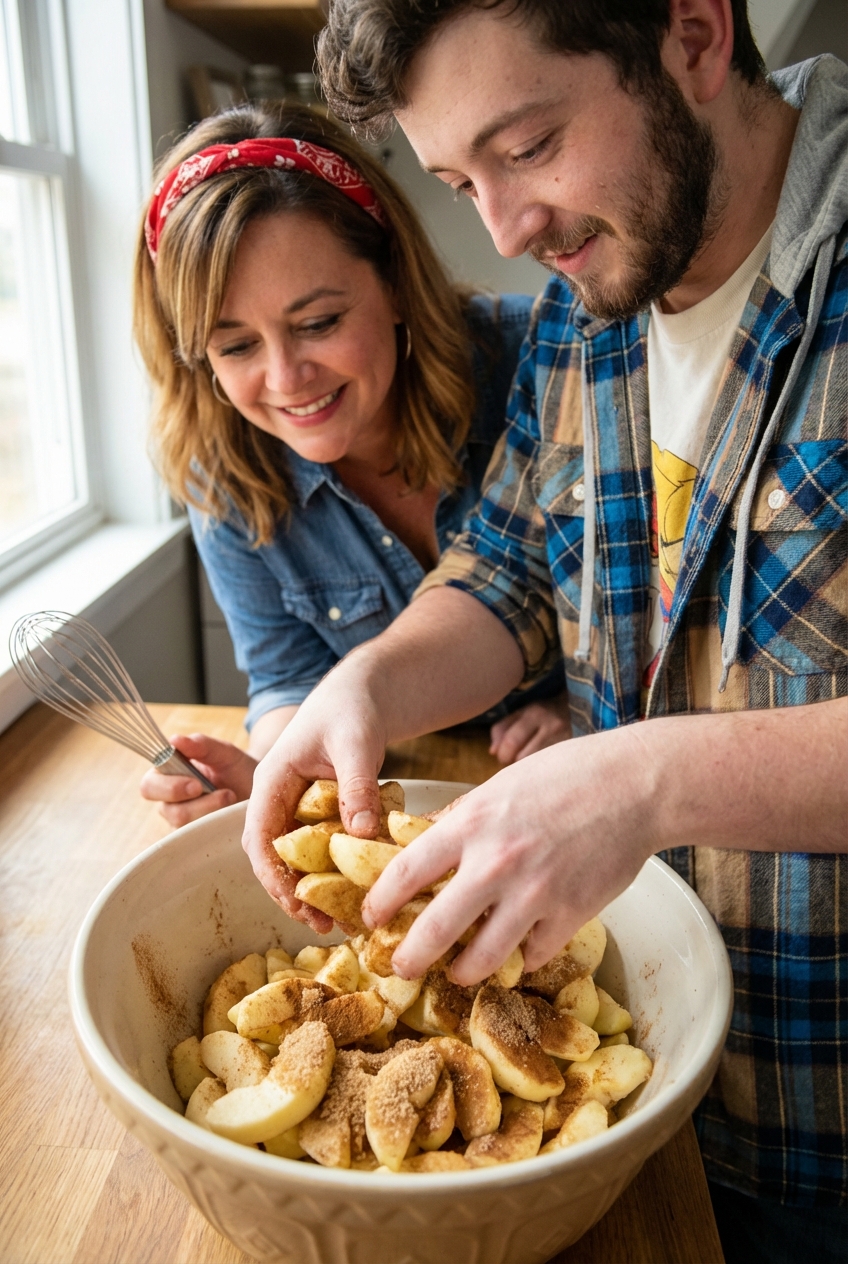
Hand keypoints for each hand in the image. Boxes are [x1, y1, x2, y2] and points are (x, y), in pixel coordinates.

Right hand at [140, 733, 255, 826]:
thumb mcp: (223, 752)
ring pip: (188, 827)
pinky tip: (230, 813)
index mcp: (167, 776)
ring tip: (232, 798)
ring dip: (213, 812)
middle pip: (167, 811)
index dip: (169, 787)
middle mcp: (170, 801)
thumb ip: (200, 745)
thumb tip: (174, 740)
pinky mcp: (198, 837)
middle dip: (195, 805)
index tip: (197, 784)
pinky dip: (218, 825)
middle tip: (225, 794)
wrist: (257, 788)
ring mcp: (183, 822)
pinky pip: (201, 838)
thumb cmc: (235, 767)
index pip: (149, 786)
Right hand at [243, 662, 388, 931]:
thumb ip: (357, 786)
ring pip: (294, 857)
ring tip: (336, 920)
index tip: (296, 902)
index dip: (272, 874)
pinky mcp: (319, 813)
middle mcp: (278, 798)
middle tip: (320, 923)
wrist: (362, 694)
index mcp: (272, 780)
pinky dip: (332, 872)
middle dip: (290, 892)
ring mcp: (297, 807)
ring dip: (311, 888)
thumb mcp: (356, 743)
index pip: (258, 836)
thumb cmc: (352, 709)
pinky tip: (354, 891)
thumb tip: (361, 834)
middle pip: (271, 855)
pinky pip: (319, 849)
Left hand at [362, 723, 658, 985]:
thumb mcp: (500, 786)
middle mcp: (497, 862)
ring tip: (457, 973)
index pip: (408, 871)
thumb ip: (462, 818)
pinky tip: (518, 953)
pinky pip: (534, 952)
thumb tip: (425, 840)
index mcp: (473, 824)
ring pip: (484, 956)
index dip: (381, 901)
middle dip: (410, 956)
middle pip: (436, 928)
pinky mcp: (571, 914)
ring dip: (464, 971)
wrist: (632, 785)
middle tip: (400, 967)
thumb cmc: (566, 776)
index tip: (370, 917)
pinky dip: (523, 956)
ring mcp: (535, 893)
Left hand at [489, 693, 571, 763]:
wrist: (581, 707)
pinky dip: (542, 771)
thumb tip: (492, 752)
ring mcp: (566, 739)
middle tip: (514, 763)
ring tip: (528, 765)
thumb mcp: (523, 712)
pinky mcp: (574, 750)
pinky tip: (542, 767)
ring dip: (527, 769)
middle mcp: (551, 725)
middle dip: (514, 764)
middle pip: (523, 757)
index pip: (511, 741)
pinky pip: (551, 768)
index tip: (503, 756)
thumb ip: (503, 728)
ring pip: (537, 766)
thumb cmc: (546, 712)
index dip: (502, 754)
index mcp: (534, 712)